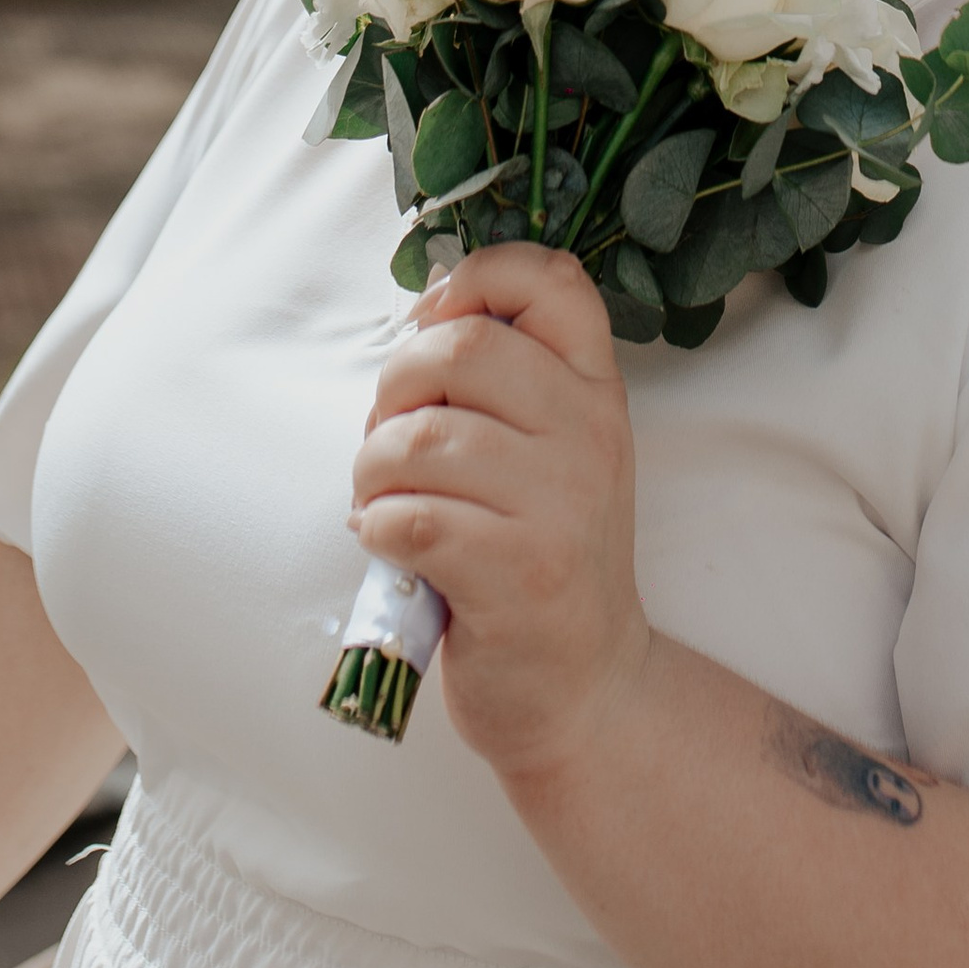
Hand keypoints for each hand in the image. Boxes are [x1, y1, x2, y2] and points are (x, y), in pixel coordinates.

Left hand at [351, 244, 651, 783]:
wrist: (586, 689)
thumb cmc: (541, 558)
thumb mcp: (554, 453)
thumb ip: (508, 382)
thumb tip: (421, 314)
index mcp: (596, 391)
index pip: (551, 279)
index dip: (475, 278)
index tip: (433, 325)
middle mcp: (589, 435)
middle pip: (462, 348)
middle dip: (393, 385)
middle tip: (388, 436)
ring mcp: (560, 506)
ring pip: (422, 437)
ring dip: (372, 468)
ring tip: (381, 499)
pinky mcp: (517, 576)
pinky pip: (411, 518)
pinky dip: (377, 525)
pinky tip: (388, 543)